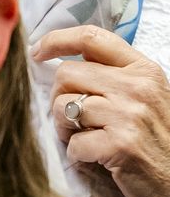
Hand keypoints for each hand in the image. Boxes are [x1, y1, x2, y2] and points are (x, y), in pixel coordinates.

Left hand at [37, 24, 169, 196]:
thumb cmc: (160, 141)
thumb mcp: (147, 97)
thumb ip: (115, 77)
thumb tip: (67, 62)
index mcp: (144, 70)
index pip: (92, 37)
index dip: (56, 40)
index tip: (37, 51)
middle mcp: (137, 87)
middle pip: (66, 74)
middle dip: (59, 97)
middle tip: (73, 119)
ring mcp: (129, 115)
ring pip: (63, 106)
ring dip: (64, 128)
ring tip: (85, 139)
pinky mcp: (120, 145)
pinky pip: (72, 143)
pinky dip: (77, 154)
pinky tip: (96, 159)